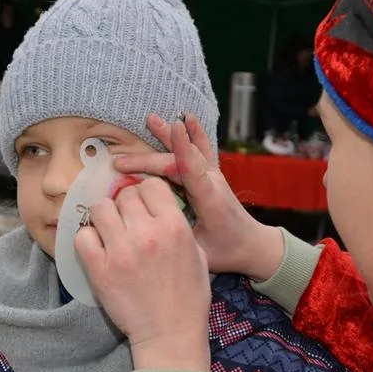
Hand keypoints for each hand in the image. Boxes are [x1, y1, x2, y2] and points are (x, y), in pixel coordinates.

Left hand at [75, 177, 210, 371]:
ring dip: (105, 218)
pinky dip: (88, 239)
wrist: (170, 334)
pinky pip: (82, 236)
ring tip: (111, 234)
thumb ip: (177, 224)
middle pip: (124, 195)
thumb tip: (157, 204)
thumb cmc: (188, 296)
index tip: (144, 207)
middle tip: (127, 223)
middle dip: (125, 206)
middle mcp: (147, 233)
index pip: (150, 186)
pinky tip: (98, 250)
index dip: (146, 194)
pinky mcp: (99, 269)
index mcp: (174, 226)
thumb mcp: (198, 254)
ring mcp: (121, 251)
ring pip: (100, 209)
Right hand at [112, 114, 283, 281]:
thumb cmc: (227, 251)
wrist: (253, 244)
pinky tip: (187, 119)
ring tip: (152, 119)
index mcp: (210, 200)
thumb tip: (149, 228)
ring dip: (169, 136)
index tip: (175, 129)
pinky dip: (195, 134)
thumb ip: (179, 238)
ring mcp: (213, 176)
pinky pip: (202, 150)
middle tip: (119, 162)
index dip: (183, 150)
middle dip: (147, 160)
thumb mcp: (201, 252)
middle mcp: (212, 182)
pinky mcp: (213, 175)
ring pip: (189, 151)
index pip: (193, 171)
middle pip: (178, 162)